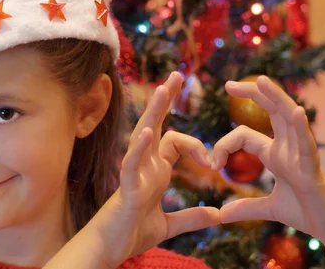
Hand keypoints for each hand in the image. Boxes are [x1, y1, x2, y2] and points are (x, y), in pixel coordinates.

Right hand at [88, 72, 219, 267]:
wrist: (109, 250)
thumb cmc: (131, 233)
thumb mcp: (168, 226)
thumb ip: (191, 218)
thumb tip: (216, 214)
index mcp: (155, 171)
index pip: (176, 141)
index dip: (197, 146)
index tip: (213, 163)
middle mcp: (144, 166)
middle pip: (156, 125)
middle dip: (165, 100)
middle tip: (177, 75)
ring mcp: (134, 174)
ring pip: (143, 136)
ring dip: (153, 112)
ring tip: (162, 89)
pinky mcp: (126, 189)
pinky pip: (132, 164)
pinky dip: (139, 148)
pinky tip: (149, 132)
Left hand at [212, 76, 324, 253]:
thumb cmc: (309, 212)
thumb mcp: (270, 208)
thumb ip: (246, 207)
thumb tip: (222, 215)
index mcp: (276, 154)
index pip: (244, 135)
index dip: (223, 146)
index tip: (211, 164)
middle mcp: (288, 148)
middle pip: (271, 111)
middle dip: (252, 94)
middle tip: (228, 84)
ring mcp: (301, 155)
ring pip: (289, 119)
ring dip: (276, 98)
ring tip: (262, 80)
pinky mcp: (313, 170)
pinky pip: (307, 145)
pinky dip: (301, 128)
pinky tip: (297, 112)